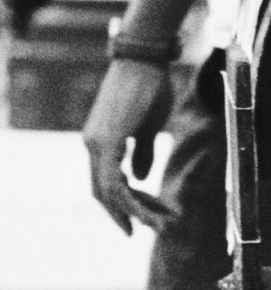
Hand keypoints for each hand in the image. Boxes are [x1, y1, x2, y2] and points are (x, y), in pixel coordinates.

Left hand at [82, 59, 175, 234]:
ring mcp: (96, 144)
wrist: (144, 59)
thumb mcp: (149, 126)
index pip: (106, 182)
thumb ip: (142, 152)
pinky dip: (131, 198)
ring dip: (135, 211)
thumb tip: (139, 177)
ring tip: (159, 225)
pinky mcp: (107, 141)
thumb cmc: (150, 85)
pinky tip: (148, 209)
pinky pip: (115, 181)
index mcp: (100, 142)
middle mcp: (92, 145)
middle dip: (127, 214)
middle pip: (104, 193)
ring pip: (110, 191)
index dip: (122, 203)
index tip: (142, 218)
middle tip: (149, 231)